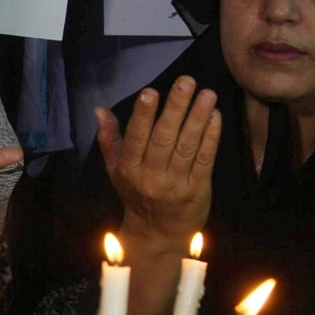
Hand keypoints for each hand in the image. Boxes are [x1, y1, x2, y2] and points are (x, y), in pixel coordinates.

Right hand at [96, 76, 220, 250]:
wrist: (159, 233)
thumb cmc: (136, 194)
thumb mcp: (116, 169)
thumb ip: (109, 138)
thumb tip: (99, 110)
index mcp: (128, 169)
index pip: (136, 138)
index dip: (143, 116)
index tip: (150, 92)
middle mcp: (151, 177)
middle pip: (164, 138)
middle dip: (176, 108)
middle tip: (186, 82)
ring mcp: (176, 184)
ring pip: (187, 146)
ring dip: (198, 118)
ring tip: (208, 94)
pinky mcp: (198, 189)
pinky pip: (205, 160)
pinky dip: (211, 137)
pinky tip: (215, 116)